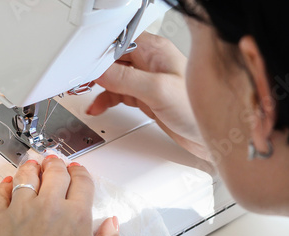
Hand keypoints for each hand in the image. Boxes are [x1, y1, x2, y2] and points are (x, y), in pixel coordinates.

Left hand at [0, 157, 123, 235]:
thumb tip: (111, 225)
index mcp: (75, 216)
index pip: (81, 182)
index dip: (81, 173)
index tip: (78, 172)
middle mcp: (47, 207)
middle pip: (54, 173)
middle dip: (57, 165)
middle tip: (56, 163)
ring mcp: (19, 211)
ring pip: (26, 176)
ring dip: (32, 167)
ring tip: (33, 164)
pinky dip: (4, 184)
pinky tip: (8, 183)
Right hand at [87, 31, 207, 159]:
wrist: (211, 137)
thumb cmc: (197, 109)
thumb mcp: (158, 90)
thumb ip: (126, 79)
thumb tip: (100, 72)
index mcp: (155, 52)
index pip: (118, 45)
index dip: (98, 55)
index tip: (82, 67)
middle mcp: (150, 64)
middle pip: (112, 61)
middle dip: (93, 72)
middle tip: (76, 81)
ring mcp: (146, 81)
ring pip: (112, 79)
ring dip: (97, 87)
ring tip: (82, 94)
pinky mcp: (144, 98)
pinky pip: (118, 94)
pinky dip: (105, 100)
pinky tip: (97, 106)